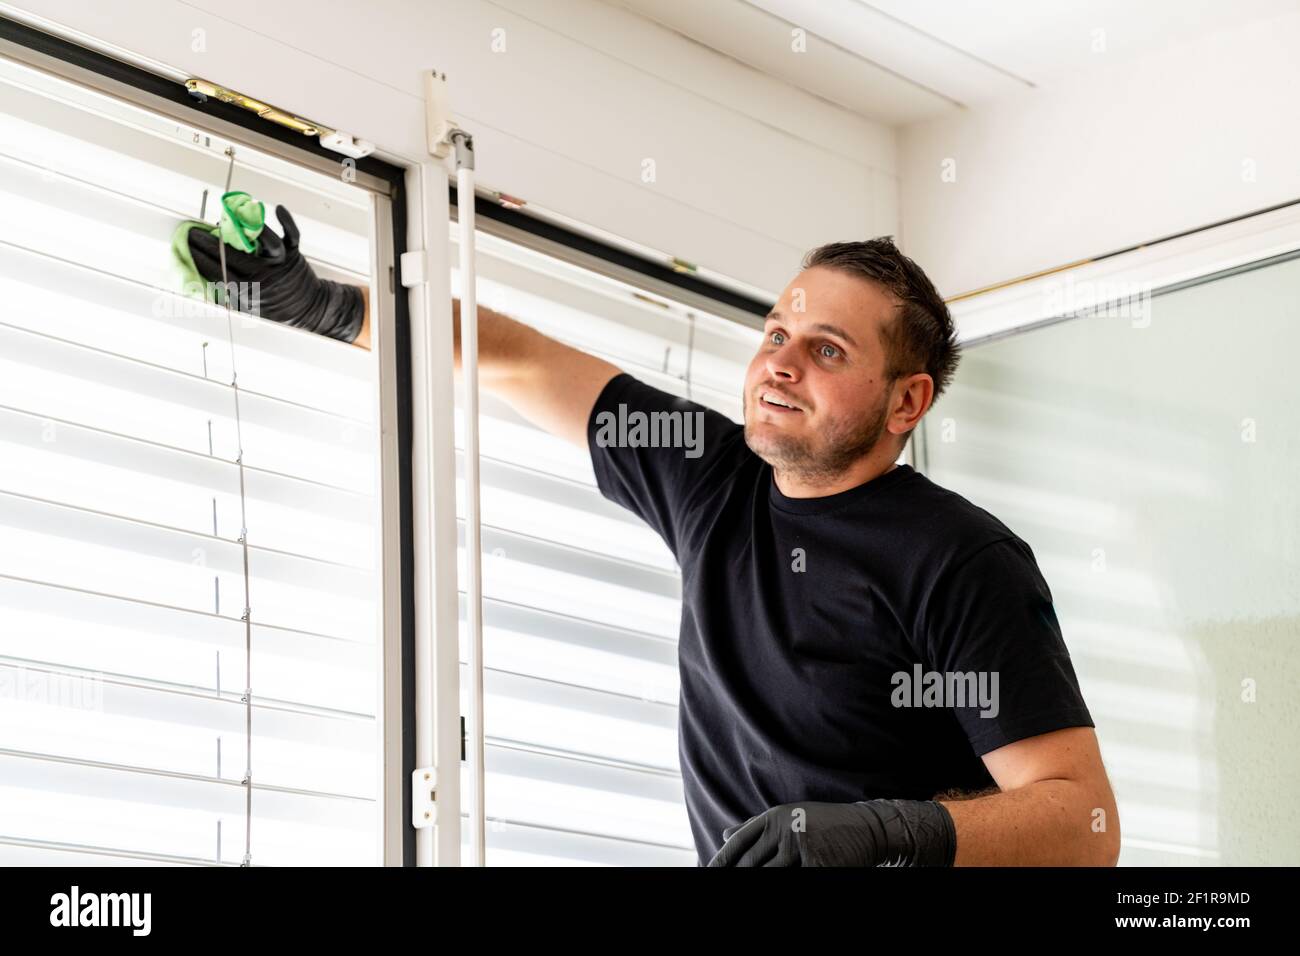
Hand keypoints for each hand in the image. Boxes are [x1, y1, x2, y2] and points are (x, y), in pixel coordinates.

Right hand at [187, 204, 363, 343]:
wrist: (308, 310)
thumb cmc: (273, 308)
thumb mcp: (247, 308)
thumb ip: (226, 294)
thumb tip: (196, 278)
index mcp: (251, 290)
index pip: (221, 272)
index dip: (201, 259)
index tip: (185, 246)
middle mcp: (265, 275)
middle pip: (235, 256)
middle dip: (211, 243)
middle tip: (193, 232)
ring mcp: (280, 263)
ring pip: (267, 243)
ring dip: (249, 228)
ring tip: (228, 217)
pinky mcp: (294, 254)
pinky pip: (292, 236)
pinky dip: (287, 222)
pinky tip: (277, 208)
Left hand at [707, 798, 955, 866]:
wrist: (868, 826)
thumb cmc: (825, 824)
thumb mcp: (789, 817)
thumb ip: (756, 826)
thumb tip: (724, 834)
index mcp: (775, 818)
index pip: (740, 842)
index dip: (721, 860)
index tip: (708, 872)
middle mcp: (785, 830)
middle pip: (751, 863)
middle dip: (736, 876)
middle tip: (717, 885)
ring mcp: (802, 848)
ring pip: (771, 876)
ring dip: (756, 883)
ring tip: (738, 895)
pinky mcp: (820, 865)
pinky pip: (797, 881)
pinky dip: (787, 886)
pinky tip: (784, 885)